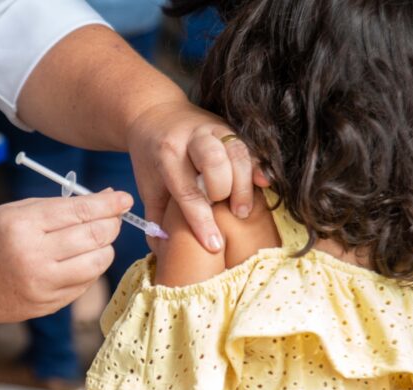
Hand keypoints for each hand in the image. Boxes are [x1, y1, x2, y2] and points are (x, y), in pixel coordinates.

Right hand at [0, 191, 132, 325]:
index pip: (80, 212)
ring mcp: (43, 285)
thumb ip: (59, 206)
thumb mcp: (14, 211)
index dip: (108, 203)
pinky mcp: (49, 304)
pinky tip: (80, 259)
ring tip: (95, 239)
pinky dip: (91, 267)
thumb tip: (104, 200)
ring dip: (105, 247)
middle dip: (111, 223)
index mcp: (23, 226)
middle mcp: (34, 257)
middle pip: (95, 237)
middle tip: (113, 217)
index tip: (123, 198)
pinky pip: (86, 283)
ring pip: (98, 262)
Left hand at [127, 101, 256, 252]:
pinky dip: (259, 165)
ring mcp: (214, 129)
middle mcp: (192, 137)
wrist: (154, 113)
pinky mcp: (230, 127)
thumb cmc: (152, 157)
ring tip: (242, 210)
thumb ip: (157, 217)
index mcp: (167, 153)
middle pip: (214, 162)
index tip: (214, 245)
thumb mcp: (148, 185)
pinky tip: (264, 183)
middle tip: (228, 214)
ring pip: (237, 152)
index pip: (187, 191)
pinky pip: (250, 146)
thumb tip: (164, 253)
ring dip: (243, 183)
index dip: (202, 221)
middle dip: (224, 191)